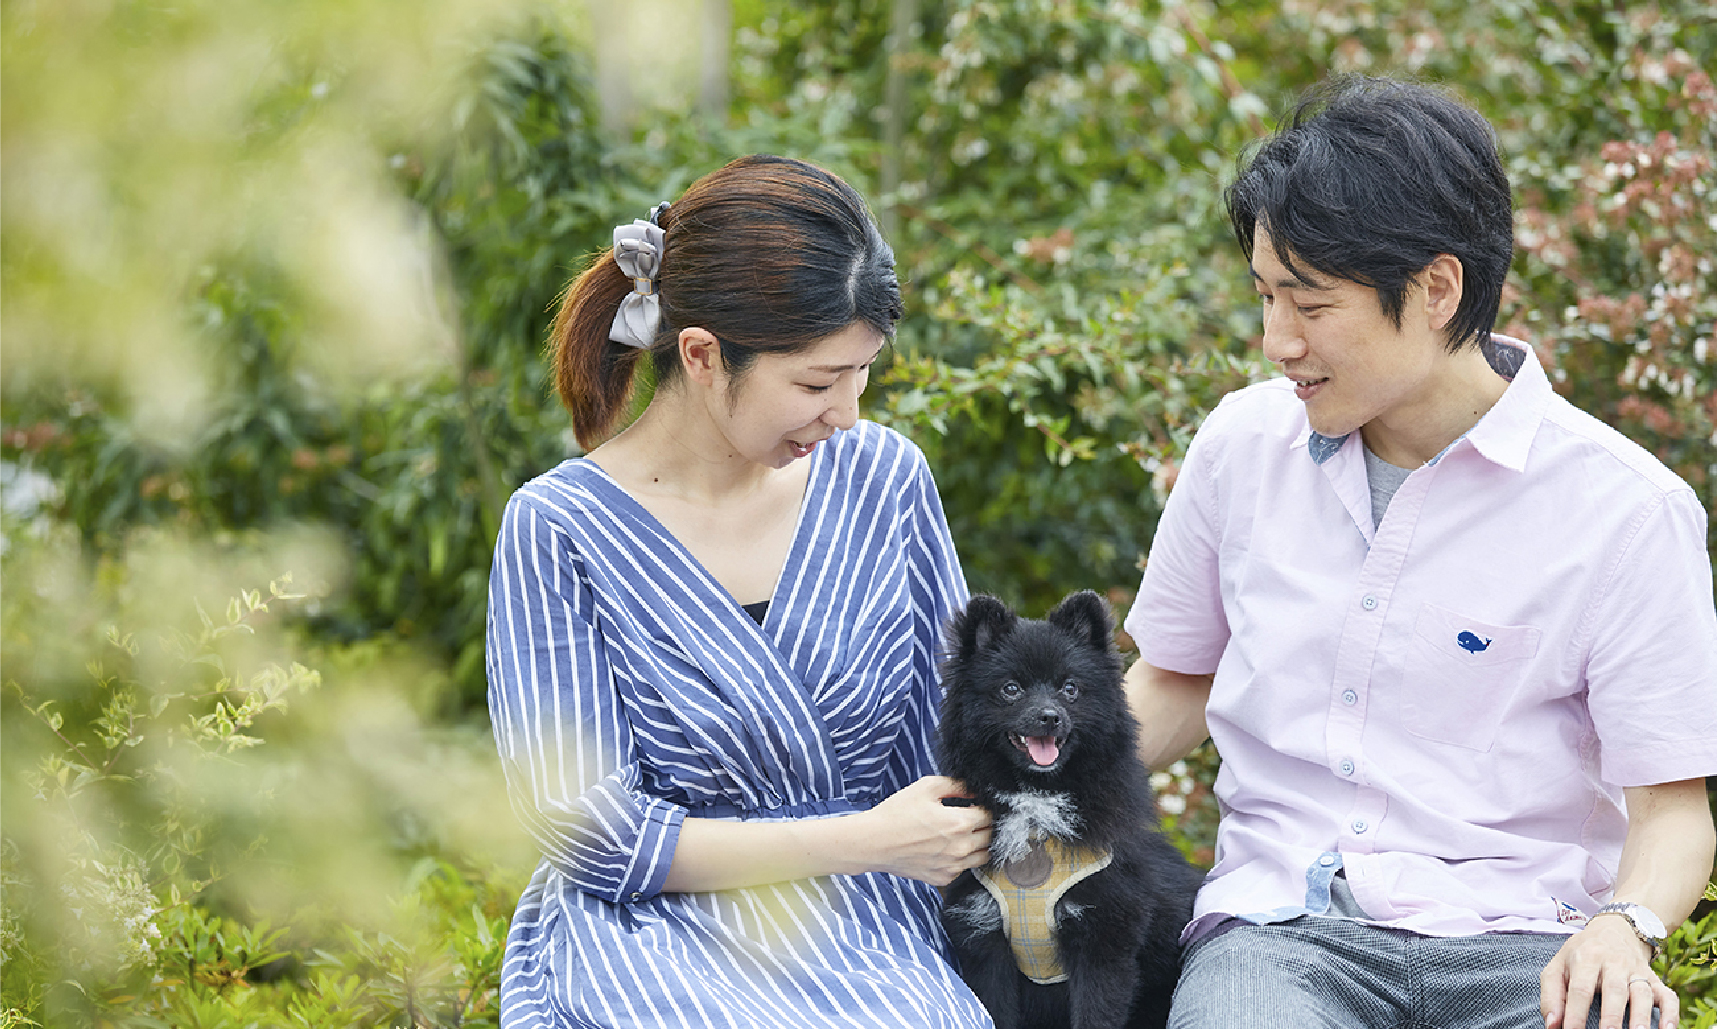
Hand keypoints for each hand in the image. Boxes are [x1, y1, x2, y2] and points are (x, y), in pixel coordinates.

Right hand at [853, 776, 990, 885]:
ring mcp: (953, 866)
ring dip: (979, 844)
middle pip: (991, 836)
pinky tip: (947, 849)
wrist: (874, 843)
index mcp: (960, 823)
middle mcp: (961, 848)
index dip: (985, 807)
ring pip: (983, 856)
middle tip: (971, 818)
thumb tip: (973, 789)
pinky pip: (964, 869)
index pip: (990, 815)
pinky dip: (962, 859)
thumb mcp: (925, 787)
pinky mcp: (943, 878)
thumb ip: (955, 785)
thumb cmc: (896, 813)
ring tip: (963, 834)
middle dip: (985, 825)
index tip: (976, 804)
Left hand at [1541, 915, 1677, 1028]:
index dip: (1575, 1013)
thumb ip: (1551, 996)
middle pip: (1614, 990)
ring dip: (1641, 1016)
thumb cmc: (1580, 954)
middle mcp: (1614, 963)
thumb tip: (1552, 1025)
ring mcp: (1637, 971)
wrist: (1613, 930)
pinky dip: (1671, 1013)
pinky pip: (1668, 996)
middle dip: (1612, 1016)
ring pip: (1642, 993)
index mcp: (1586, 958)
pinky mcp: (1655, 979)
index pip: (1580, 989)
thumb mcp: (1557, 966)